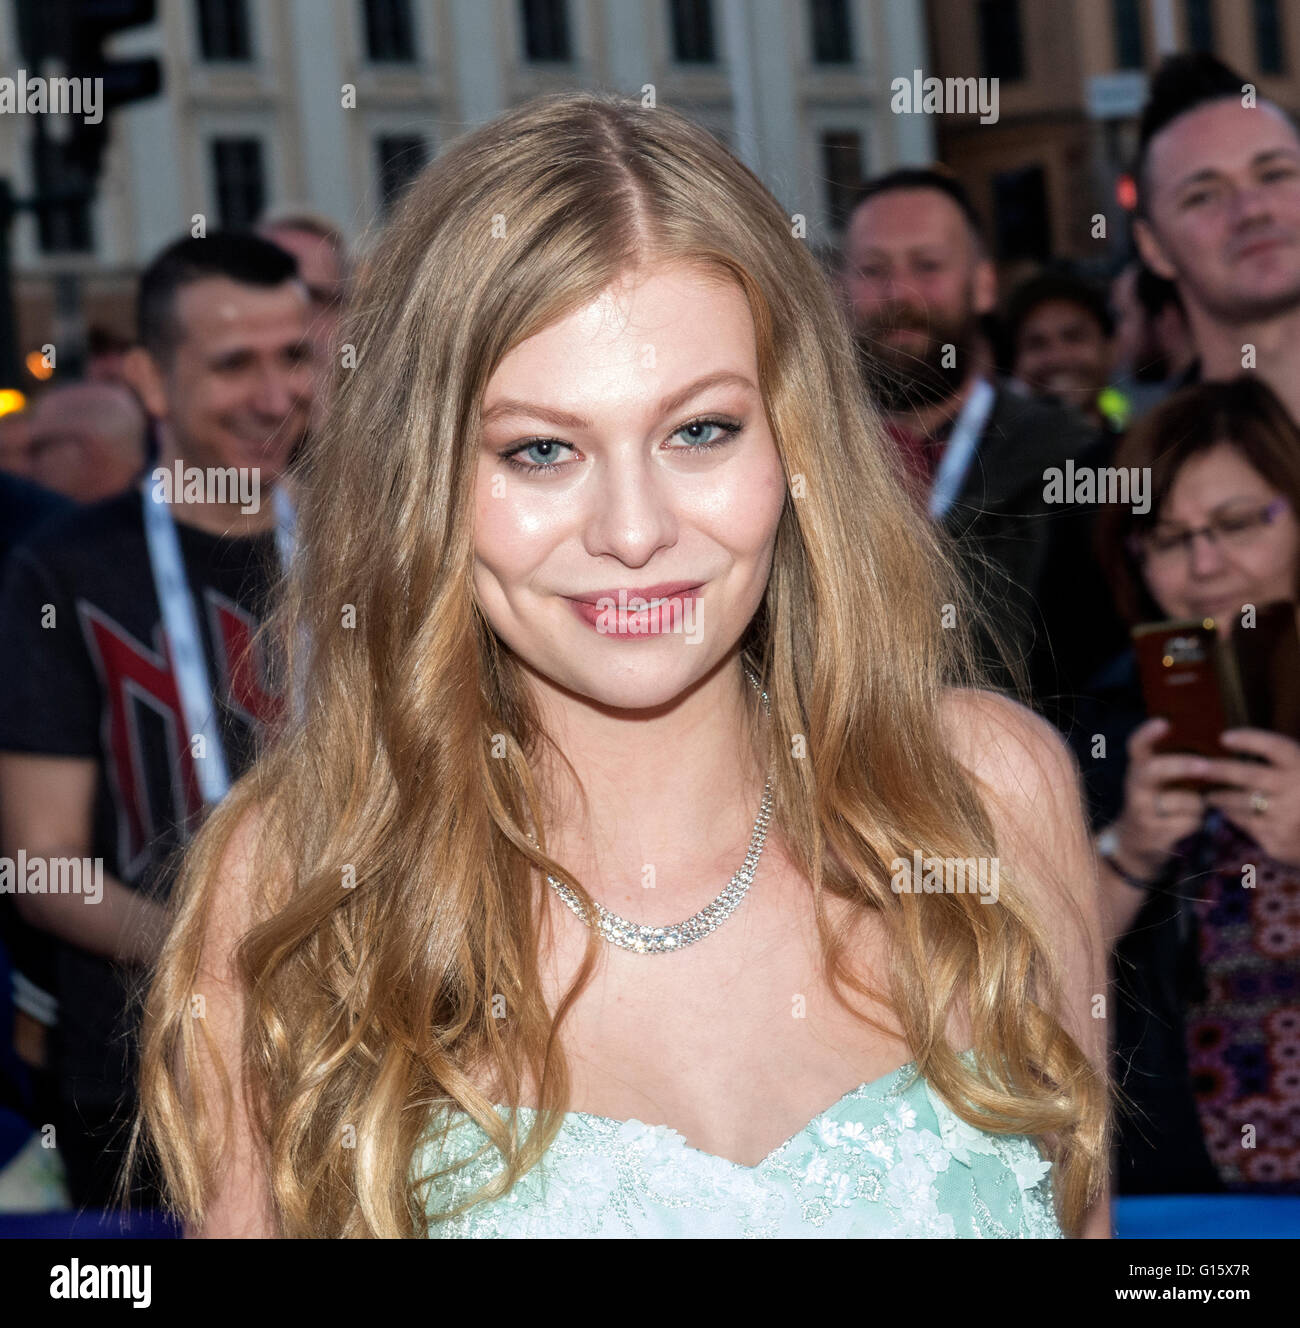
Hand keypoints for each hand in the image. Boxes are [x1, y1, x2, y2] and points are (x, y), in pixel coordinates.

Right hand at [1111, 718, 1206, 877]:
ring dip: (1199, 805)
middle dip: (1181, 765)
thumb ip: (1176, 766)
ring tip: (1193, 809)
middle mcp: (1135, 786)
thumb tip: (1216, 756)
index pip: (1137, 746)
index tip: (1164, 723)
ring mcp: (1141, 810)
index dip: (1148, 733)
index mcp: (1138, 768)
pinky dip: (1197, 823)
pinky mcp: (1153, 832)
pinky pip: (1190, 822)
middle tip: (1205, 765)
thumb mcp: (1158, 782)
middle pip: (1153, 769)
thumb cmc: (1158, 803)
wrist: (1134, 843)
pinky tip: (1187, 825)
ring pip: (1185, 801)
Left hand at [1200, 729, 1299, 866]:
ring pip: (1241, 803)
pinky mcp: (1277, 841)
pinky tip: (1228, 812)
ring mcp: (1286, 818)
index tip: (1224, 738)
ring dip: (1220, 798)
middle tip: (1196, 767)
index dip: (1249, 739)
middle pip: (1249, 775)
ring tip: (1209, 796)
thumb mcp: (1299, 774)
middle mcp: (1296, 791)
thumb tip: (1233, 744)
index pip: (1274, 746)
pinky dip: (1234, 816)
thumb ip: (1279, 763)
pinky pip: (1246, 824)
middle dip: (1219, 770)